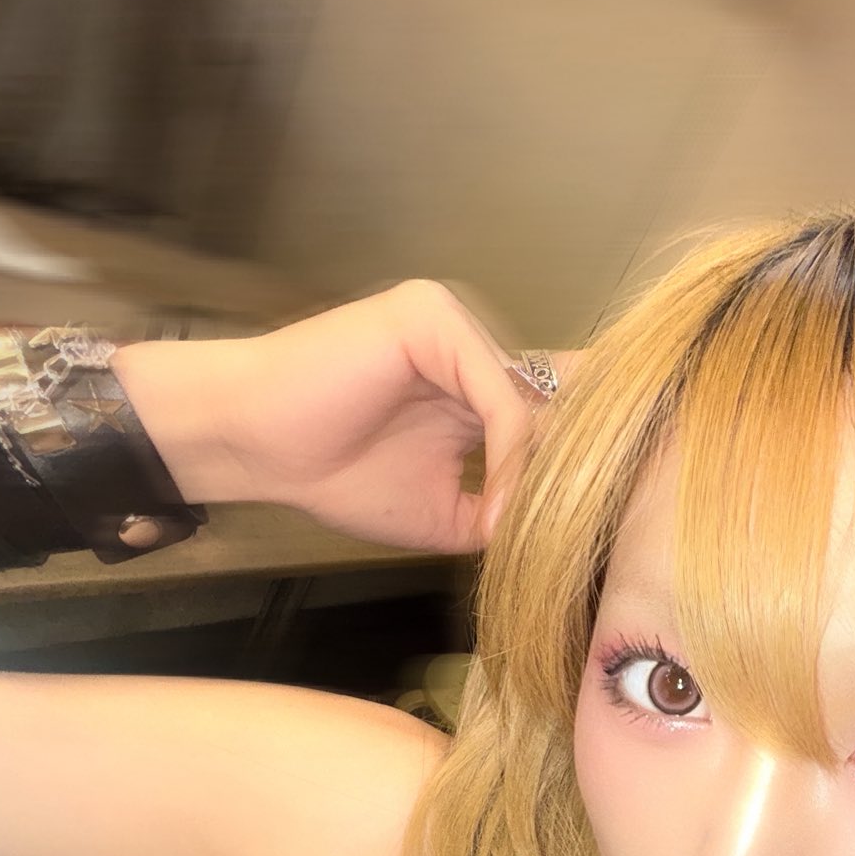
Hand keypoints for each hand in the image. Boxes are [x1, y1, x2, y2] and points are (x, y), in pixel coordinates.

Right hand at [113, 280, 571, 552]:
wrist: (255, 446)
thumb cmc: (334, 473)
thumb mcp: (445, 512)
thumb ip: (504, 512)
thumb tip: (563, 532)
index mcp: (478, 383)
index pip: (556, 409)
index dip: (585, 462)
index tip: (600, 526)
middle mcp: (473, 346)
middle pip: (558, 401)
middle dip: (573, 474)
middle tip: (577, 537)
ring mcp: (454, 325)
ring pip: (531, 401)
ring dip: (538, 474)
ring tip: (528, 530)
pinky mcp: (432, 318)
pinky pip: (496, 391)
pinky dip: (509, 452)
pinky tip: (500, 502)